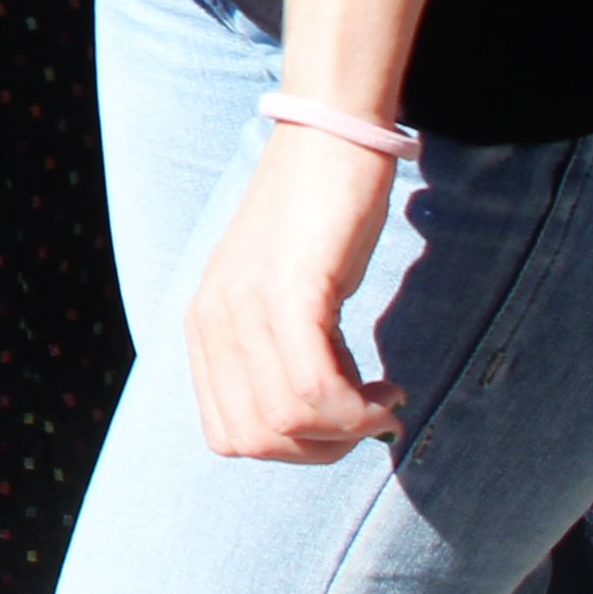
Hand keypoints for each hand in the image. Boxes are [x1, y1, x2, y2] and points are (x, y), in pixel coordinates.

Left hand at [188, 128, 406, 462]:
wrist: (328, 142)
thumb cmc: (318, 223)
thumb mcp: (283, 298)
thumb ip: (280, 356)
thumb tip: (318, 429)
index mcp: (203, 328)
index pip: (228, 437)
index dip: (292, 451)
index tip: (341, 423)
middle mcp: (212, 320)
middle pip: (255, 441)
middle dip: (321, 450)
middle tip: (367, 418)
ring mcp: (244, 305)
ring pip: (286, 422)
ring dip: (348, 429)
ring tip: (382, 399)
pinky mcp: (288, 289)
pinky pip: (313, 388)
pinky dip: (358, 408)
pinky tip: (389, 388)